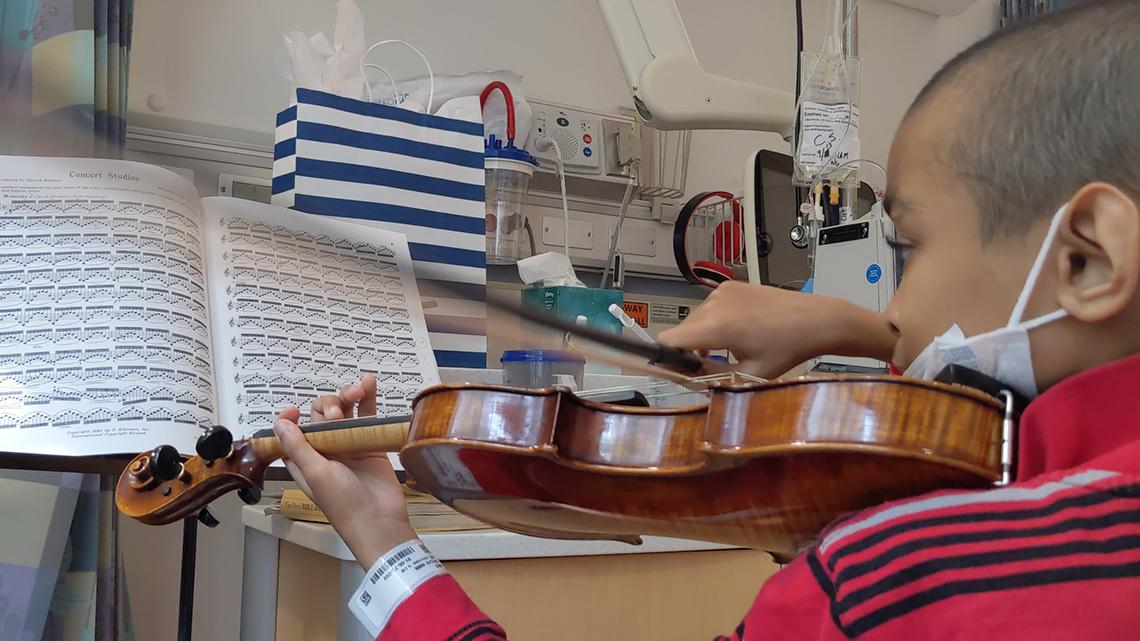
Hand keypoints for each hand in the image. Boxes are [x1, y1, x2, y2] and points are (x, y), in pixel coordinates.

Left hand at [273, 374, 415, 568]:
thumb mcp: (315, 474)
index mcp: (305, 459)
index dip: (291, 418)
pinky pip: (368, 416)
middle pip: (320, 415)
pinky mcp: (370, 442)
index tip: (295, 410)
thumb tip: (279, 423)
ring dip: (348, 396)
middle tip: (338, 415)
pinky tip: (370, 383)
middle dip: (328, 406)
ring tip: (359, 391)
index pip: (292, 431)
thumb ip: (299, 447)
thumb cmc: (344, 503)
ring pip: (345, 411)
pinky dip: (368, 399)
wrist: (379, 519)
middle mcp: (326, 449)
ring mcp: (349, 444)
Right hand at [657, 281, 895, 376]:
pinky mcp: (731, 285)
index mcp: (716, 327)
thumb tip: (684, 377)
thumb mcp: (749, 373)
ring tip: (729, 348)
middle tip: (710, 366)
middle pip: (681, 331)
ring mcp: (721, 291)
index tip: (676, 370)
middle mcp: (713, 304)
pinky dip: (714, 321)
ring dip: (702, 336)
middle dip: (688, 350)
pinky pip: (709, 308)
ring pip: (694, 320)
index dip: (666, 357)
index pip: (668, 340)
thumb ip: (711, 376)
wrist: (817, 319)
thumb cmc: (787, 350)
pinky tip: (738, 331)